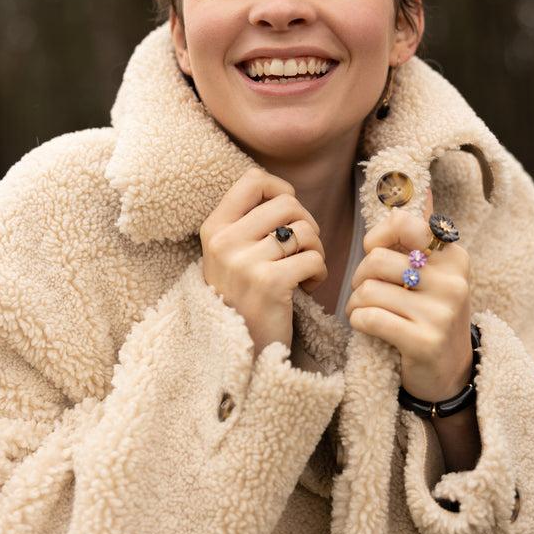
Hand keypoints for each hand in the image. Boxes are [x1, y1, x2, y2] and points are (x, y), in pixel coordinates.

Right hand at [200, 167, 326, 357]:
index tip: (288, 214)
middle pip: (287, 203)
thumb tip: (285, 191)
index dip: (280, 189)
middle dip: (306, 224)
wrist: (237, 353)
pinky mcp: (269, 284)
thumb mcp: (230, 256)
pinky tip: (308, 287)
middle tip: (302, 250)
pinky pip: (313, 258)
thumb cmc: (243, 298)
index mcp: (213, 229)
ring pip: (305, 230)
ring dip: (315, 250)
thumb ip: (248, 222)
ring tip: (304, 270)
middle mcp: (224, 242)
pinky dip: (319, 272)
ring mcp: (244, 263)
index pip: (253, 180)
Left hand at [345, 190, 472, 401]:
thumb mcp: (434, 272)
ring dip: (355, 303)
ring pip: (368, 290)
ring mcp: (441, 313)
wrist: (449, 372)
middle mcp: (452, 281)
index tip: (375, 252)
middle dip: (359, 277)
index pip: (403, 223)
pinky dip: (357, 321)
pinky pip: (368, 318)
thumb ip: (421, 233)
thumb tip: (420, 187)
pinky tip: (366, 327)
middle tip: (365, 291)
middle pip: (376, 260)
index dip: (376, 237)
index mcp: (453, 257)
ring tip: (364, 311)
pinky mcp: (424, 342)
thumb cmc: (431, 314)